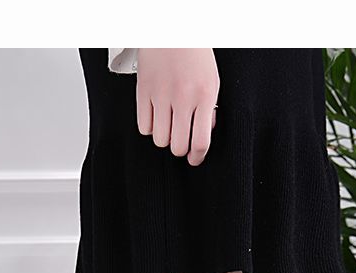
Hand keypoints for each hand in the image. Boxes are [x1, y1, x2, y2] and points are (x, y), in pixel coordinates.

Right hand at [136, 49, 219, 165]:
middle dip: (179, 147)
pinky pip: (143, 127)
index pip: (201, 141)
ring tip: (167, 125)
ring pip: (159, 140)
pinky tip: (155, 115)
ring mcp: (161, 95)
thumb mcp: (211, 80)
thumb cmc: (194, 54)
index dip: (197, 156)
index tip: (194, 159)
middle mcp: (183, 97)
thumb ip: (209, 109)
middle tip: (180, 140)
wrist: (172, 30)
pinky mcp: (143, 92)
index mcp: (205, 94)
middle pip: (178, 146)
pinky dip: (149, 126)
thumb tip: (203, 134)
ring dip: (163, 136)